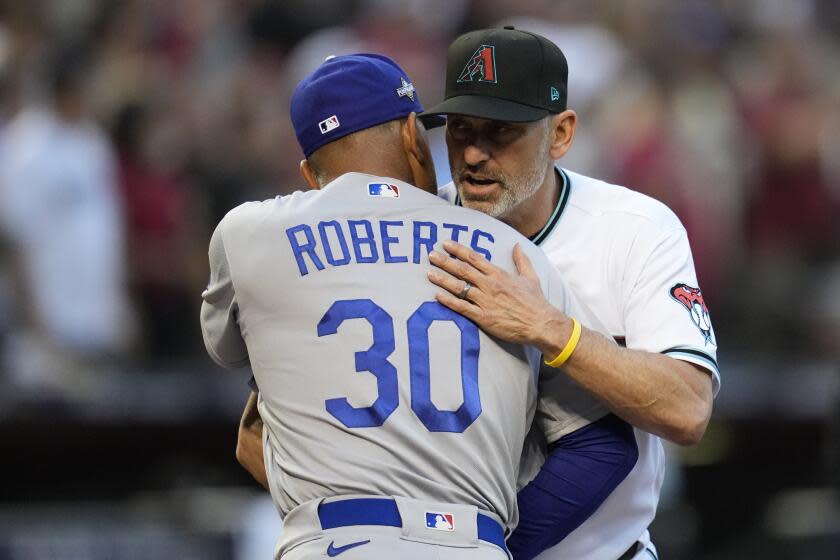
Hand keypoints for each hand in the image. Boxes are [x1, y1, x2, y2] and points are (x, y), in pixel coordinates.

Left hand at [427, 240, 569, 351]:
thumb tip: (517, 245)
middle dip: (445, 261)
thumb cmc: (536, 301)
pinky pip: (462, 308)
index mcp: (499, 274)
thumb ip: (521, 260)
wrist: (541, 323)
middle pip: (463, 270)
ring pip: (459, 287)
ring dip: (442, 279)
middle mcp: (490, 285)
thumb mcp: (530, 277)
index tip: (446, 244)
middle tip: (430, 255)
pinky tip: (437, 296)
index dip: (458, 250)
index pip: (475, 258)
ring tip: (429, 273)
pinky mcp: (484, 317)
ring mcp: (485, 301)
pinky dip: (449, 301)